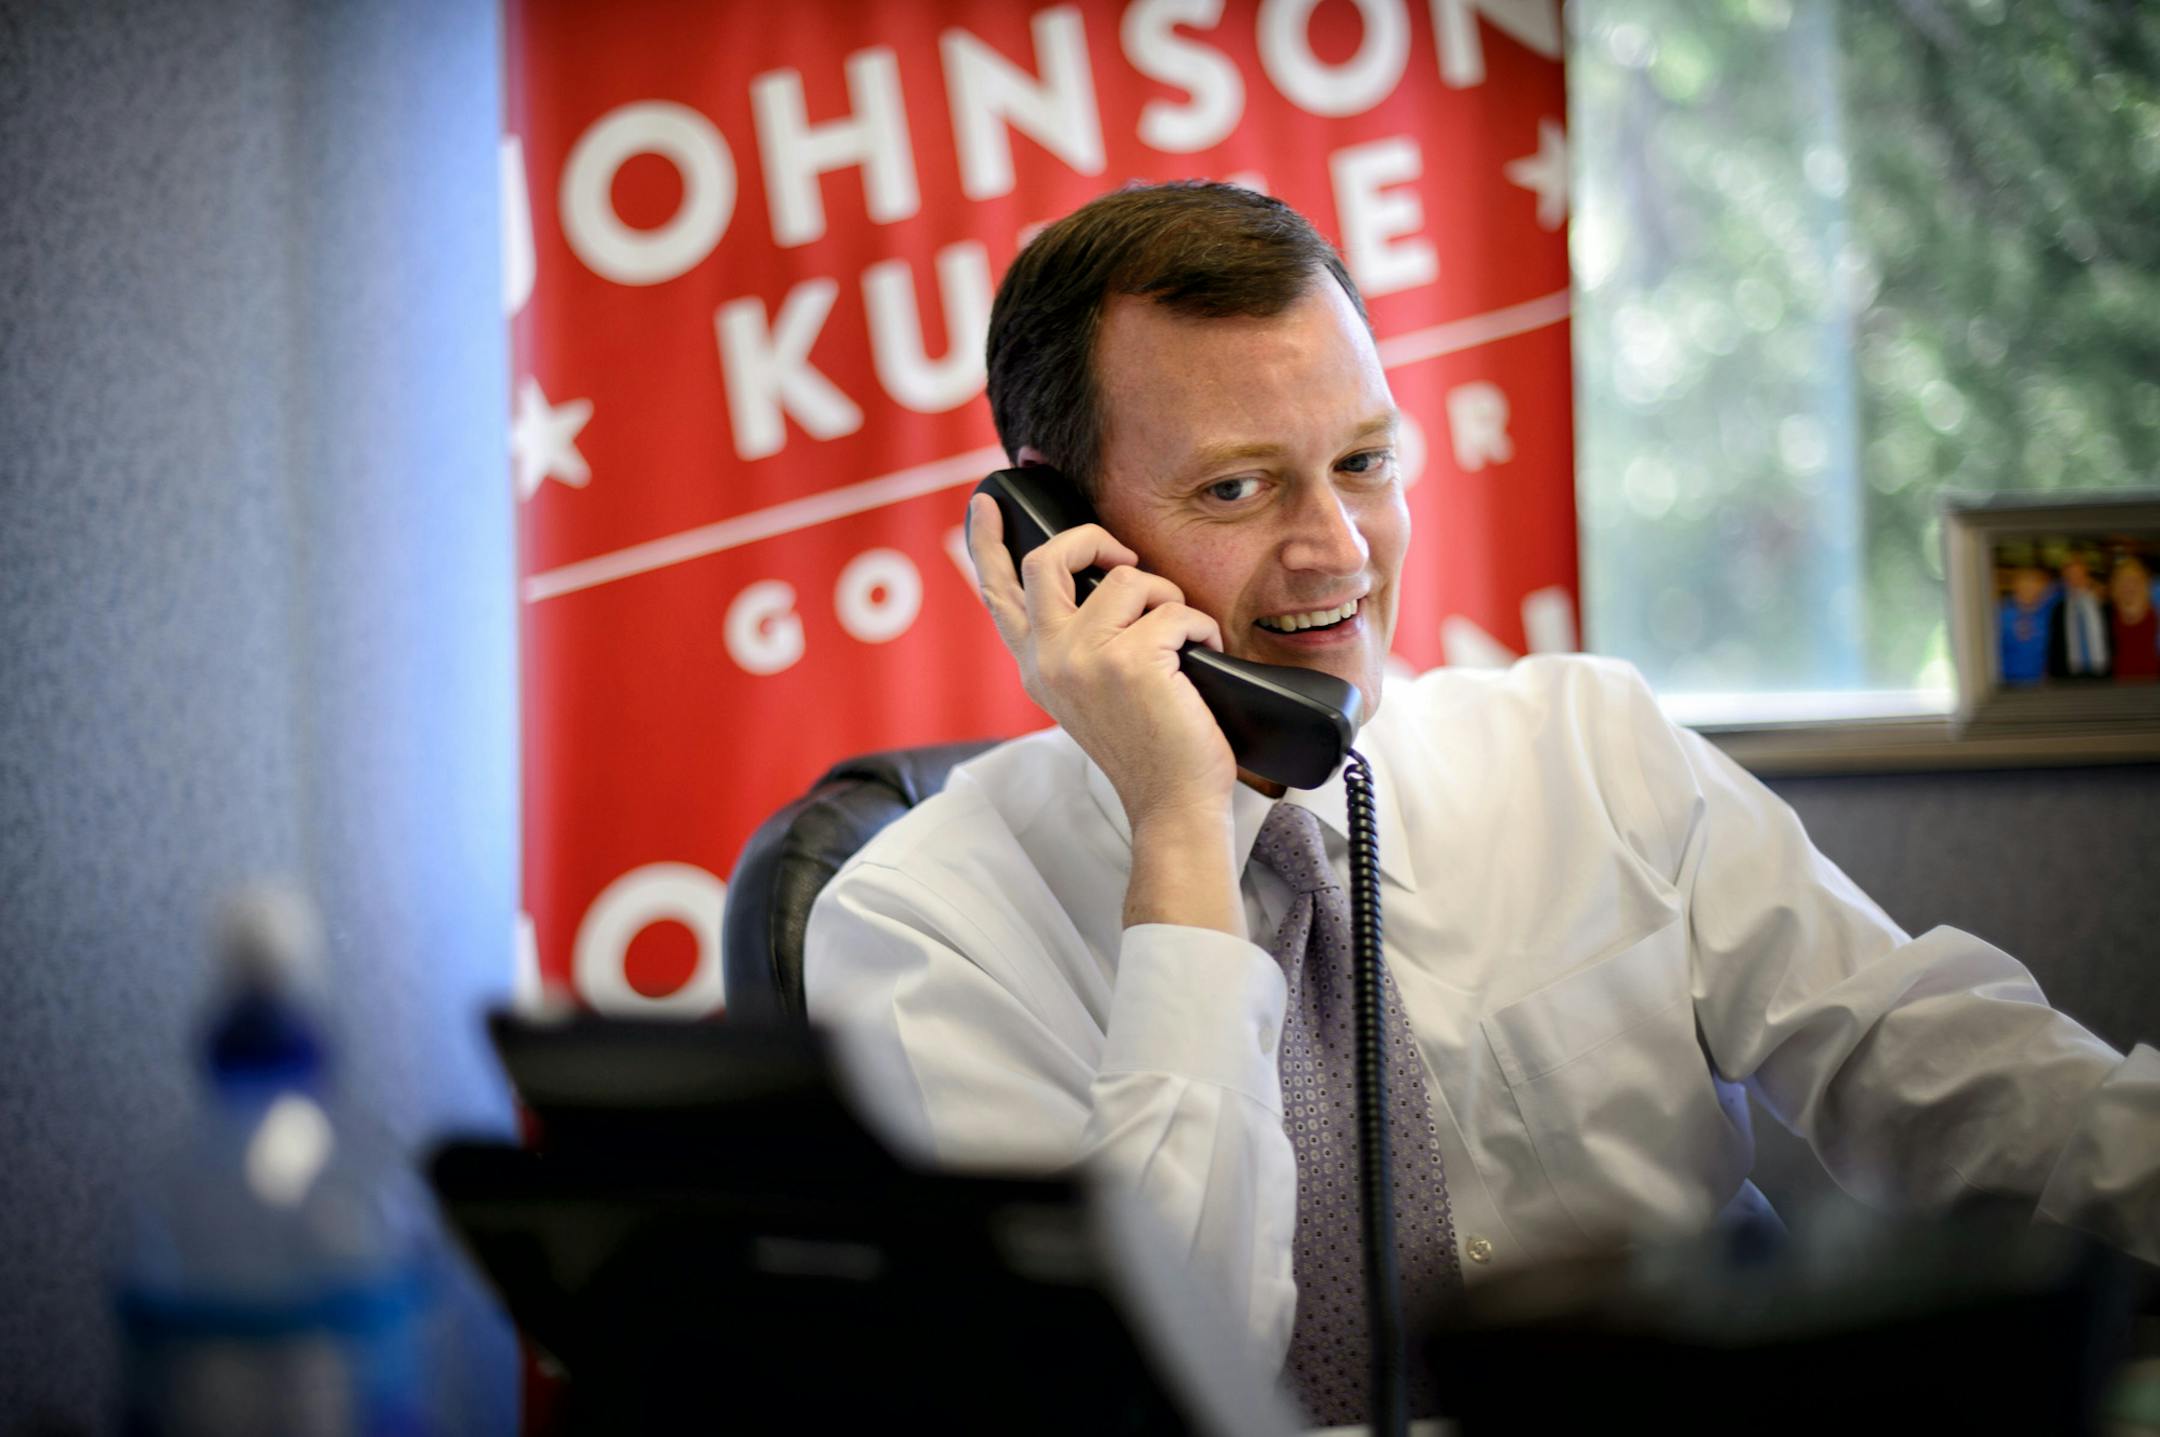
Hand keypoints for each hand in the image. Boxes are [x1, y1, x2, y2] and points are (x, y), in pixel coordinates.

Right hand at [967, 493, 1238, 833]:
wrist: (1171, 802)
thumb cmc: (1146, 746)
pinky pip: (1176, 609)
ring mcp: (1084, 658)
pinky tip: (1204, 658)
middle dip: (1094, 540)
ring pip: (1129, 578)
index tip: (987, 502)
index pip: (997, 594)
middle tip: (1124, 558)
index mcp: (1034, 665)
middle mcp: (1048, 658)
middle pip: (1048, 558)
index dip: (988, 542)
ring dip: (1169, 598)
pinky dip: (1202, 627)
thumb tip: (1104, 579)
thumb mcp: (1089, 692)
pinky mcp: (1131, 660)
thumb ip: (1076, 644)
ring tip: (1181, 639)